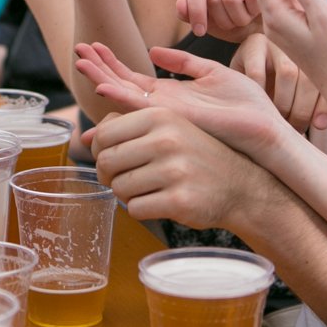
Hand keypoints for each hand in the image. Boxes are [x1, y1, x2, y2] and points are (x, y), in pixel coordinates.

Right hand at [74, 41, 294, 156]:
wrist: (264, 129)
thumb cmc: (246, 105)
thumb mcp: (212, 73)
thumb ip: (184, 63)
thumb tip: (155, 52)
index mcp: (170, 95)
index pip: (132, 78)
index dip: (111, 62)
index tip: (93, 46)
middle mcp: (162, 107)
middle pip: (122, 84)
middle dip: (100, 67)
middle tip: (78, 50)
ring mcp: (166, 114)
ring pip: (125, 95)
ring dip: (103, 78)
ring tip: (81, 62)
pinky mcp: (175, 119)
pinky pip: (143, 108)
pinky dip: (122, 97)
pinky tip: (104, 86)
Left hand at [90, 108, 269, 230]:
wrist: (241, 186)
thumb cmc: (196, 156)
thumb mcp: (169, 127)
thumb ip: (128, 126)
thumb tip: (86, 137)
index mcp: (160, 116)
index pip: (104, 134)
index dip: (100, 152)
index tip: (113, 161)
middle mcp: (167, 140)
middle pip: (107, 162)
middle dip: (110, 176)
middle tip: (125, 180)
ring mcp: (174, 171)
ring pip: (119, 188)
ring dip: (127, 195)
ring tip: (147, 190)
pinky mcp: (180, 201)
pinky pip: (135, 210)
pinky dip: (142, 210)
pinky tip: (159, 203)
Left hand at [175, 0, 261, 40]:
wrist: (269, 18)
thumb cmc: (235, 15)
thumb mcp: (209, 17)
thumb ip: (190, 12)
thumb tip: (180, 5)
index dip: (196, 10)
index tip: (199, 31)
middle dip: (220, 18)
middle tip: (229, 23)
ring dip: (235, 18)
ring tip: (242, 18)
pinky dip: (251, 13)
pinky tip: (255, 12)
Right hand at [230, 33, 326, 132]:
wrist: (243, 79)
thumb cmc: (277, 92)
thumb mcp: (299, 100)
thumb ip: (314, 110)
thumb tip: (320, 124)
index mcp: (319, 57)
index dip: (323, 107)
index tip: (317, 126)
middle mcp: (300, 45)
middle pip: (309, 78)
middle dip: (302, 110)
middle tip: (293, 127)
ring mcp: (277, 42)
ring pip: (288, 73)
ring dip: (283, 103)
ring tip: (277, 119)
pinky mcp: (253, 44)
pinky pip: (258, 72)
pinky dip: (260, 94)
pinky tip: (259, 105)